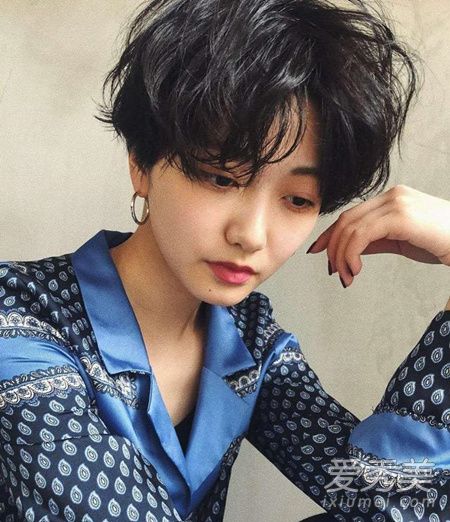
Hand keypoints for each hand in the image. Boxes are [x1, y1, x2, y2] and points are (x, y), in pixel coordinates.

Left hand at [306, 185, 449, 287]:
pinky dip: (352, 254)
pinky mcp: (401, 216)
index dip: (330, 234)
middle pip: (346, 220)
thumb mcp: (401, 241)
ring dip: (342, 256)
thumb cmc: (443, 242)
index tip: (318, 252)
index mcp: (391, 198)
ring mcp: (397, 203)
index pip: (351, 215)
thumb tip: (352, 249)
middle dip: (333, 248)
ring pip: (351, 228)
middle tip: (334, 271)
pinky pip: (362, 235)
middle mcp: (392, 195)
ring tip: (347, 276)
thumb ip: (376, 240)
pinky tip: (356, 269)